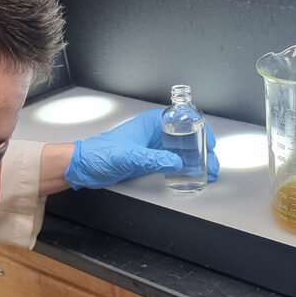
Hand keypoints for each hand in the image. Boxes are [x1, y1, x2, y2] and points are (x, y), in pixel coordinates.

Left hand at [63, 109, 219, 189]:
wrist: (83, 167)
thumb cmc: (99, 153)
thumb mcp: (129, 156)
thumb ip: (154, 159)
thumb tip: (176, 163)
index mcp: (151, 123)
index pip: (183, 120)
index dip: (200, 130)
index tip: (209, 144)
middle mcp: (154, 133)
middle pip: (186, 137)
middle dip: (202, 150)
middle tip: (212, 165)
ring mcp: (153, 146)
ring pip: (182, 151)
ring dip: (196, 161)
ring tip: (208, 173)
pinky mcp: (149, 160)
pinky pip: (173, 162)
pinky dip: (185, 168)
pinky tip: (191, 175)